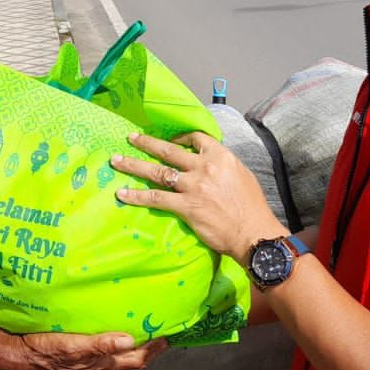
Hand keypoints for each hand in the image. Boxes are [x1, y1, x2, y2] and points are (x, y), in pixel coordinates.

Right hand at [0, 331, 167, 369]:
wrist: (17, 357)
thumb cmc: (43, 351)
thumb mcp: (73, 347)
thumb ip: (100, 346)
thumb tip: (129, 341)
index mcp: (99, 365)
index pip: (135, 360)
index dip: (153, 351)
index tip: (168, 337)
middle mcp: (96, 368)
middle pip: (129, 361)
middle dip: (147, 349)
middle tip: (160, 333)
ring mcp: (86, 365)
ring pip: (116, 359)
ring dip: (131, 347)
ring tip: (141, 332)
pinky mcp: (75, 359)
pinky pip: (101, 354)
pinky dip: (113, 345)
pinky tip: (110, 335)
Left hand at [111, 131, 288, 263]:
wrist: (253, 232)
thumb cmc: (251, 206)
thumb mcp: (241, 175)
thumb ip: (222, 166)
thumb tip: (209, 164)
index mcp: (220, 156)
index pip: (196, 138)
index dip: (179, 138)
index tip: (169, 140)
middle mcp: (204, 167)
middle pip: (169, 151)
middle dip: (147, 143)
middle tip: (131, 137)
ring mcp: (193, 186)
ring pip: (157, 171)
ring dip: (134, 165)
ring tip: (116, 160)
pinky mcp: (185, 206)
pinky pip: (156, 198)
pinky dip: (137, 195)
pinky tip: (122, 193)